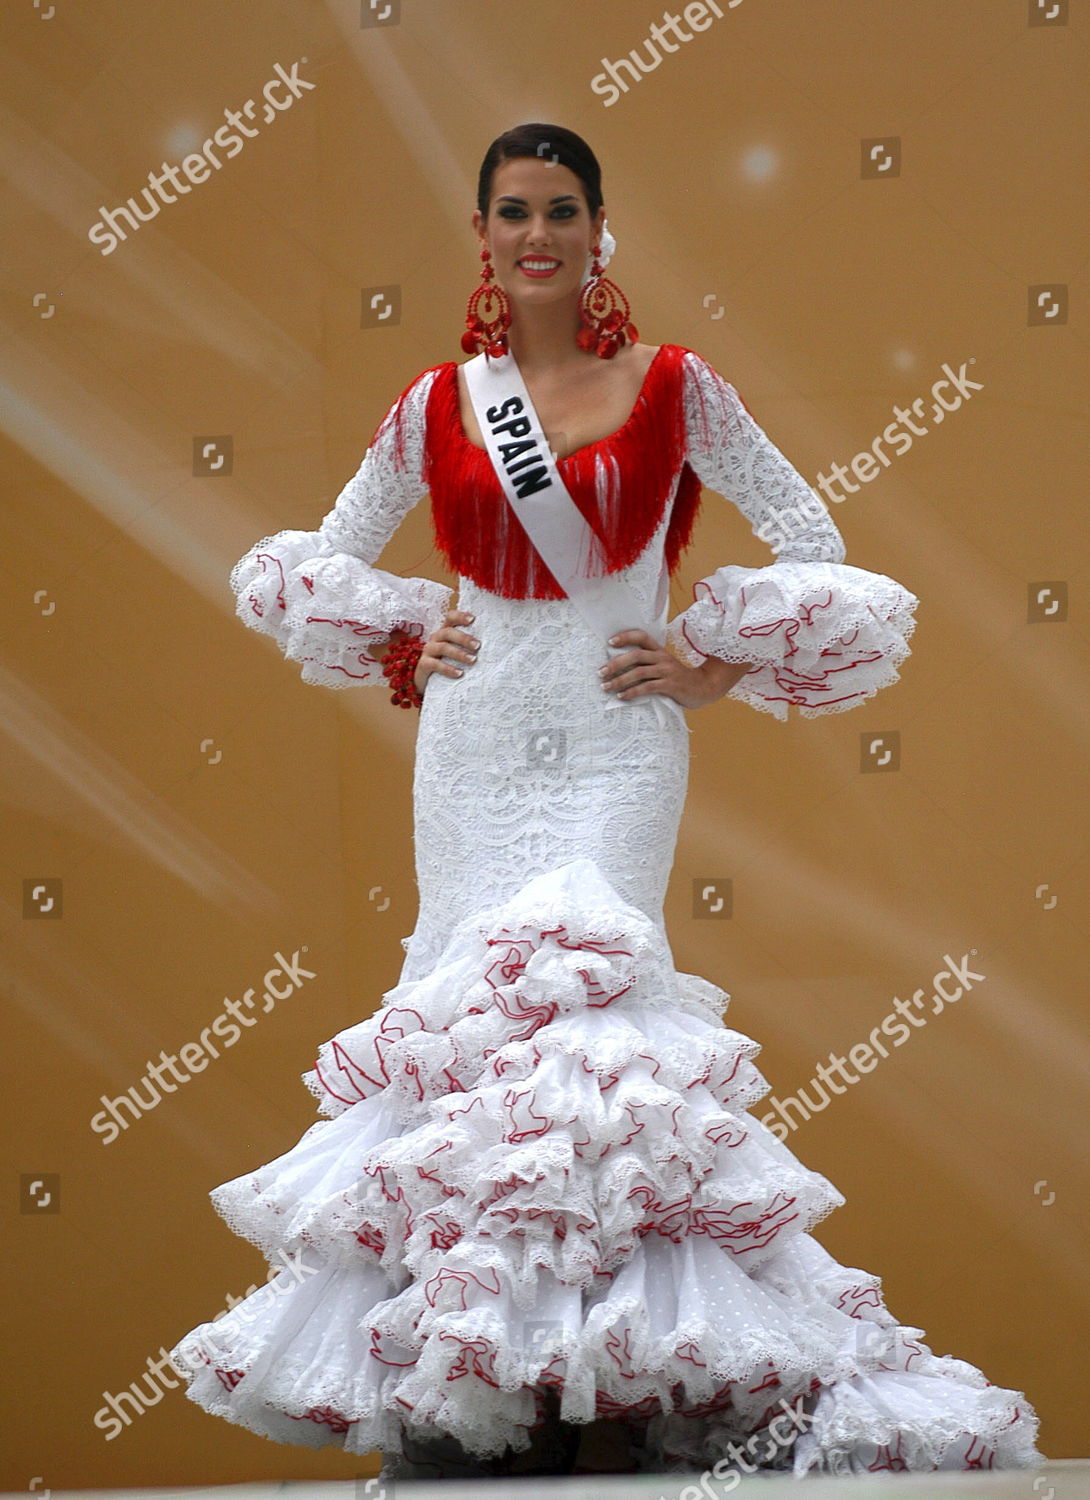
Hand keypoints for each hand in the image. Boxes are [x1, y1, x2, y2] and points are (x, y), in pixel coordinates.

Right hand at [379, 609, 478, 696]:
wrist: (429, 681)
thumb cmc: (450, 663)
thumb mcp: (458, 652)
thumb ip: (470, 646)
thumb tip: (495, 647)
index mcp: (445, 631)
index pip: (450, 618)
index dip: (460, 616)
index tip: (473, 619)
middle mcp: (436, 638)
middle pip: (447, 632)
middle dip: (464, 638)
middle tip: (478, 646)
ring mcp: (429, 650)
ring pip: (443, 647)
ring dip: (459, 653)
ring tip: (473, 660)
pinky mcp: (424, 664)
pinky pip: (435, 665)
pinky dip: (448, 669)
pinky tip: (459, 674)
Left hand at [599, 628, 751, 710]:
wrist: (704, 687)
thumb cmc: (679, 678)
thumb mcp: (664, 665)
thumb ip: (648, 663)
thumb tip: (619, 667)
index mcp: (659, 650)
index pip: (641, 636)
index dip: (625, 636)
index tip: (610, 642)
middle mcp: (662, 657)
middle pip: (635, 655)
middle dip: (615, 663)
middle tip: (600, 672)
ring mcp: (666, 671)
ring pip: (638, 672)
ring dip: (619, 680)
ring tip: (606, 686)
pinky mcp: (670, 685)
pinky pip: (647, 687)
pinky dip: (632, 692)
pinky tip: (622, 696)